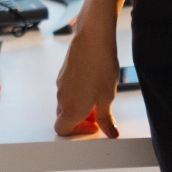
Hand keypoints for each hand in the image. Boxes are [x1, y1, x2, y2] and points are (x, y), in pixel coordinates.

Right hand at [53, 21, 121, 137]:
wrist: (93, 39)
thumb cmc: (100, 66)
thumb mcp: (108, 97)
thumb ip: (106, 119)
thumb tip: (110, 132)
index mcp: (72, 109)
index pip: (62, 130)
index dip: (78, 132)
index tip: (94, 126)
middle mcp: (62, 98)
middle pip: (64, 117)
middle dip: (80, 119)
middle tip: (97, 113)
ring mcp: (60, 85)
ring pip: (65, 103)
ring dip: (79, 105)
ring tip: (97, 96)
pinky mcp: (63, 73)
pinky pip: (67, 90)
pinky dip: (77, 93)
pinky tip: (92, 83)